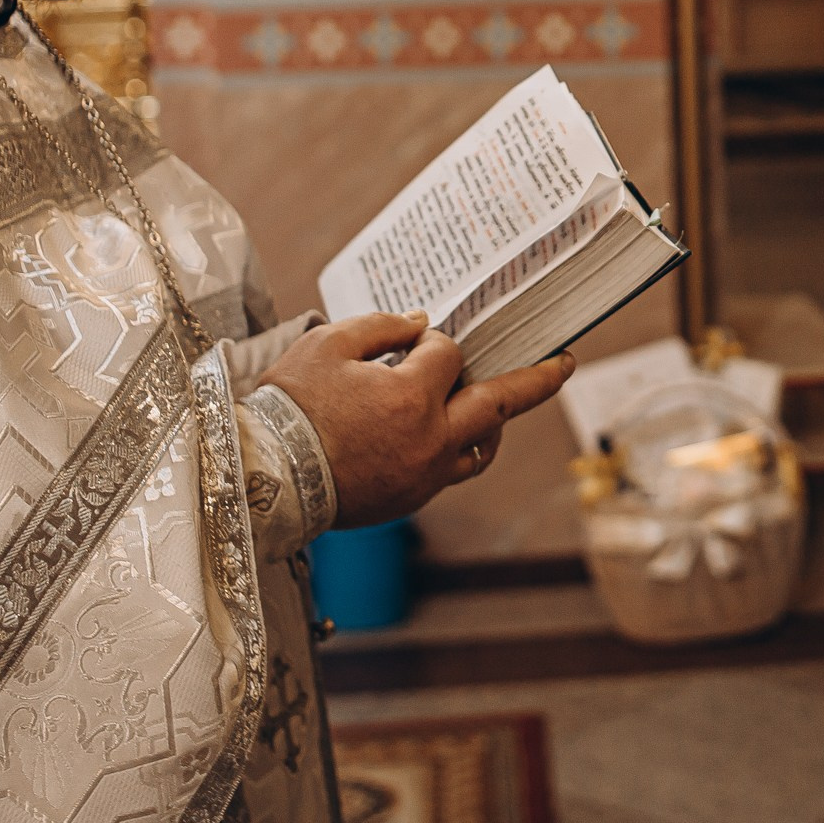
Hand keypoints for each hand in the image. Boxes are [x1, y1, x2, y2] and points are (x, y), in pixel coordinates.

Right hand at [259, 312, 573, 527]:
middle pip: (500, 403)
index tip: (414, 340)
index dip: (433, 342)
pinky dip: (459, 448)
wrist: (258, 477)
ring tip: (505, 401)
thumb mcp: (327, 344)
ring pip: (483, 446)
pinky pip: (453, 471)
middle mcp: (429, 439)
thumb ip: (381, 326)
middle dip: (537, 379)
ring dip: (497, 421)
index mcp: (410, 397)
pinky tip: (451, 432)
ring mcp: (424, 475)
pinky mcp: (410, 499)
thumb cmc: (288, 405)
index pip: (448, 355)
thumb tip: (421, 323)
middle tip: (565, 362)